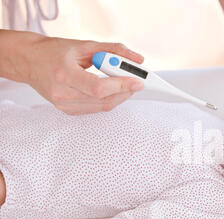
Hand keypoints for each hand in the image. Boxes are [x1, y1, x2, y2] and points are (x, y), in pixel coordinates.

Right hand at [17, 31, 144, 114]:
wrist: (29, 61)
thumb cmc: (53, 51)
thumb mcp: (83, 45)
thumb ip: (112, 50)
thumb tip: (137, 59)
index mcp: (63, 74)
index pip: (98, 87)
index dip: (121, 86)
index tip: (138, 81)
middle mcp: (62, 93)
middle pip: (103, 100)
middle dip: (125, 91)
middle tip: (137, 82)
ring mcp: (63, 105)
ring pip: (102, 107)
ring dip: (119, 97)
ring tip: (126, 85)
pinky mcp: (67, 111)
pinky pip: (95, 109)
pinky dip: (108, 100)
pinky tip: (112, 91)